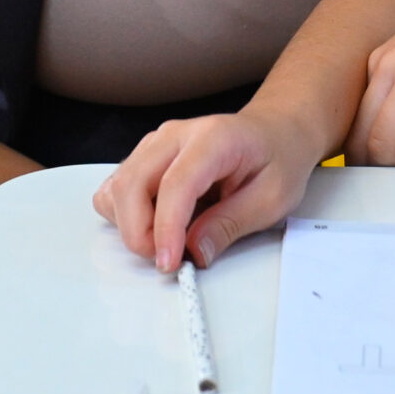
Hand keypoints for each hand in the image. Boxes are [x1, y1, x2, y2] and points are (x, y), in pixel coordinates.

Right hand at [95, 109, 324, 272]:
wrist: (275, 132)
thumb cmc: (277, 159)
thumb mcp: (272, 199)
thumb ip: (231, 224)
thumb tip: (195, 251)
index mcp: (213, 138)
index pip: (175, 183)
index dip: (166, 228)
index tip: (169, 262)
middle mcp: (176, 135)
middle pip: (132, 183)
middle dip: (138, 232)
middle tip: (167, 260)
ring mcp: (156, 143)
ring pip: (118, 187)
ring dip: (131, 225)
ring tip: (167, 241)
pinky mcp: (146, 156)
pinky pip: (117, 187)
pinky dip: (125, 214)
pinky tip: (156, 224)